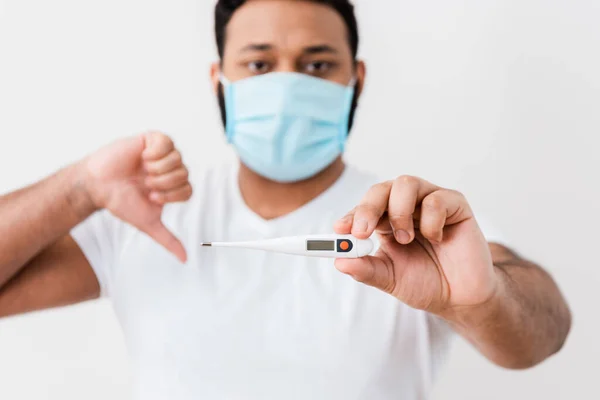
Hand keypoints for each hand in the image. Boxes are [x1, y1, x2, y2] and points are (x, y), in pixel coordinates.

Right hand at [82, 132, 191, 261]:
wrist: (97, 186)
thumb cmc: (121, 202)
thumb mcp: (148, 224)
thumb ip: (168, 240)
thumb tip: (185, 259)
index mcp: (171, 186)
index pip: (188, 190)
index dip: (171, 195)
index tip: (152, 197)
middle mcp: (169, 170)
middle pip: (184, 174)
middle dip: (163, 183)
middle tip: (145, 184)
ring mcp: (161, 154)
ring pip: (178, 158)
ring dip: (158, 169)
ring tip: (142, 172)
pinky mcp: (151, 140)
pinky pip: (166, 141)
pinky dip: (155, 153)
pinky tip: (143, 158)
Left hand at [334, 176, 497, 315]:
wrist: (461, 298)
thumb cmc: (425, 283)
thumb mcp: (389, 279)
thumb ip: (366, 270)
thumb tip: (339, 261)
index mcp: (385, 221)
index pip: (363, 209)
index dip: (351, 216)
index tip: (340, 229)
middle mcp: (406, 207)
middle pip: (381, 189)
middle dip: (367, 208)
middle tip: (362, 232)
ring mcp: (430, 202)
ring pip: (406, 183)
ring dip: (398, 212)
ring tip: (405, 239)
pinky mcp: (456, 205)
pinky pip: (437, 199)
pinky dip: (430, 220)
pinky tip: (435, 239)